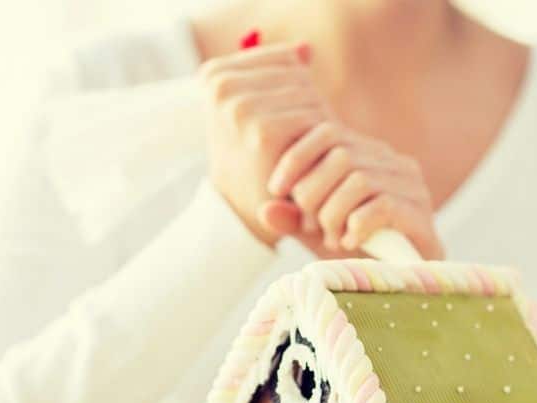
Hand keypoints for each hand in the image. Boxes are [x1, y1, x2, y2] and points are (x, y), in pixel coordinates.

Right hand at [199, 42, 327, 245]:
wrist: (244, 217)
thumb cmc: (254, 165)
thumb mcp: (255, 115)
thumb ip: (276, 78)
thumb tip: (307, 50)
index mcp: (214, 75)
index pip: (285, 59)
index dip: (300, 92)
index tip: (293, 123)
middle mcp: (222, 87)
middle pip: (298, 76)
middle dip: (311, 107)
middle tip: (306, 145)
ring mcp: (241, 107)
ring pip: (309, 97)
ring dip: (319, 124)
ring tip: (310, 154)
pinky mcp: (265, 130)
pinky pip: (314, 118)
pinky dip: (322, 141)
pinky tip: (314, 165)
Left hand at [263, 122, 443, 259]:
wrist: (403, 284)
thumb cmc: (359, 252)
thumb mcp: (316, 231)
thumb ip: (293, 218)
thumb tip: (264, 210)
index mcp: (368, 154)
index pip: (327, 132)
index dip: (296, 158)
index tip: (276, 190)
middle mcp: (393, 162)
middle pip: (340, 156)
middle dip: (314, 194)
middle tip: (311, 227)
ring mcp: (411, 186)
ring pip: (359, 180)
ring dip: (334, 214)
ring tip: (331, 239)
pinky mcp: (421, 213)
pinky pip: (382, 206)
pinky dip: (357, 226)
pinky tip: (350, 243)